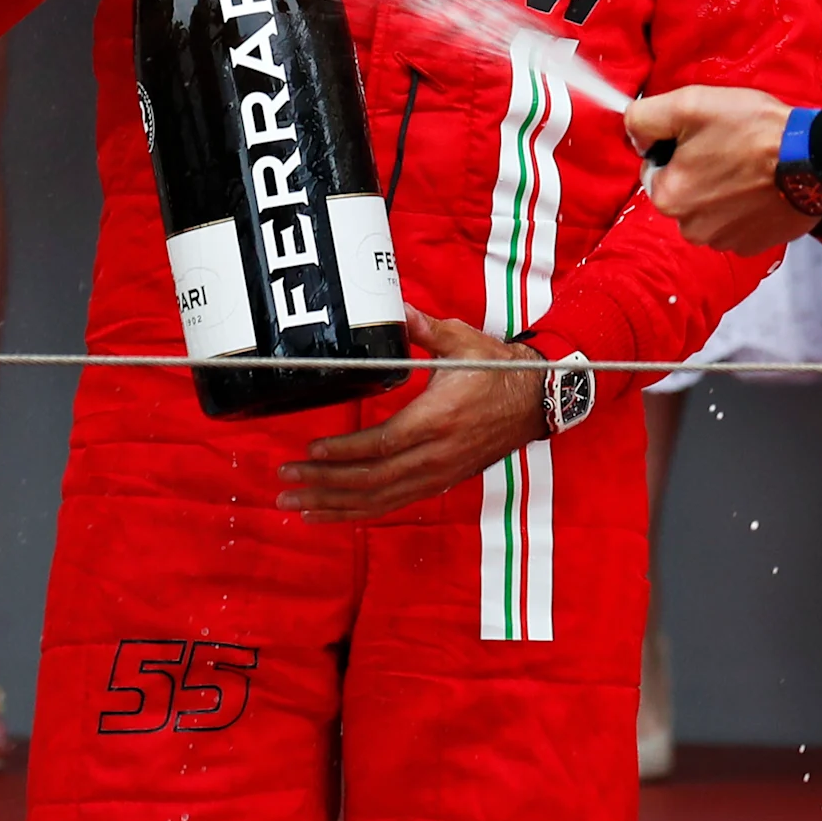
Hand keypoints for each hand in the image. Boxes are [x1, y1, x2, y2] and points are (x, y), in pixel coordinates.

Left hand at [279, 306, 546, 520]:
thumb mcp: (462, 341)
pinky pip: (393, 504)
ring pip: (380, 500)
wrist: (535, 401)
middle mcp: (435, 455)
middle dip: (325, 484)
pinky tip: (331, 513)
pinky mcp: (439, 482)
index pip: (382, 445)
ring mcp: (438, 474)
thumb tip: (396, 307)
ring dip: (335, 505)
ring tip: (297, 505)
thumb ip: (423, 329)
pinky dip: (358, 512)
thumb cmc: (497, 369)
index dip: (343, 452)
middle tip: (286, 483)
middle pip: (372, 480)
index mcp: (437, 419)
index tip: (310, 452)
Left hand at [623, 84, 811, 255]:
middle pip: (682, 190)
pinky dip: (745, 205)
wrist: (814, 158)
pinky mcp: (754, 244)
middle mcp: (690, 229)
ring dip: (722, 189)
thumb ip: (645, 118)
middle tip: (728, 146)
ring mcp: (725, 241)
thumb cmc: (752, 130)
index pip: (654, 167)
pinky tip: (762, 185)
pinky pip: (737, 222)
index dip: (676, 145)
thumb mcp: (689, 105)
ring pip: (709, 208)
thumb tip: (634, 135)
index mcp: (668, 197)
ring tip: (748, 164)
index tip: (705, 135)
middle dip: (698, 169)